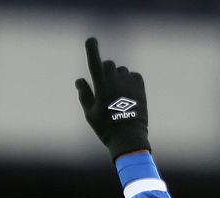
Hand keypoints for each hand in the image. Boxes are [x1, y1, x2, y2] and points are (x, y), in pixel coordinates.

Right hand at [75, 38, 149, 160]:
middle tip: (104, 85)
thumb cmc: (105, 126)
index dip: (92, 50)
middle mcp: (115, 81)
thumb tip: (79, 80)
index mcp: (101, 86)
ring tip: (117, 94)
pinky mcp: (140, 87)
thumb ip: (84, 94)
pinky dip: (129, 80)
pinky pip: (134, 76)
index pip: (95, 63)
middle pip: (108, 64)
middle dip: (104, 70)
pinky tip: (128, 93)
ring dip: (117, 76)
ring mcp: (129, 83)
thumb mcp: (90, 113)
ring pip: (121, 70)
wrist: (128, 136)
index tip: (91, 39)